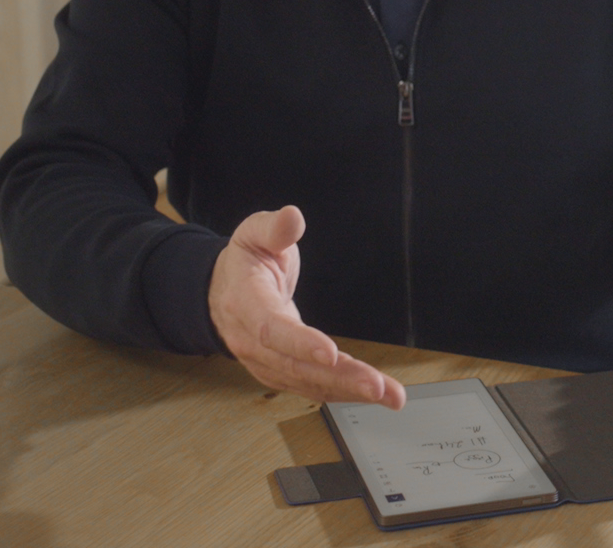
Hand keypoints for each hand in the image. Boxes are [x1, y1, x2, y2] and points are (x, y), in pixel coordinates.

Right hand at [208, 205, 404, 407]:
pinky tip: (372, 393)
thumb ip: (275, 228)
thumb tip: (292, 217)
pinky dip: (342, 392)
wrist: (222, 292)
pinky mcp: (279, 373)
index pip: (271, 329)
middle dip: (339, 377)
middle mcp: (251, 341)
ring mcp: (264, 362)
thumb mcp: (255, 233)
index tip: (331, 352)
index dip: (300, 343)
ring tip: (389, 395)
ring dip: (349, 390)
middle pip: (295, 366)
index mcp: (244, 303)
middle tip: (377, 386)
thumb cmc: (246, 261)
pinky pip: (311, 386)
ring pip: (307, 382)